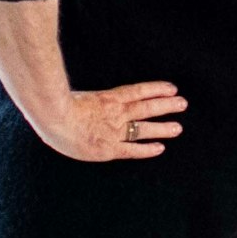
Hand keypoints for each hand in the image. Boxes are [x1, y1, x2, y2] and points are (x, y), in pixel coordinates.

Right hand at [34, 81, 186, 161]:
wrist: (54, 118)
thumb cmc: (54, 107)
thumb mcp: (73, 96)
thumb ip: (82, 100)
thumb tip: (78, 99)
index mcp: (108, 99)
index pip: (137, 91)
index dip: (156, 89)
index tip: (171, 88)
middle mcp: (116, 113)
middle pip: (147, 107)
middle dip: (166, 105)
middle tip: (183, 103)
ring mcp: (114, 130)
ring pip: (144, 127)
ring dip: (163, 127)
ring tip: (179, 127)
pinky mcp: (109, 148)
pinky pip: (133, 149)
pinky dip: (147, 149)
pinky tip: (161, 148)